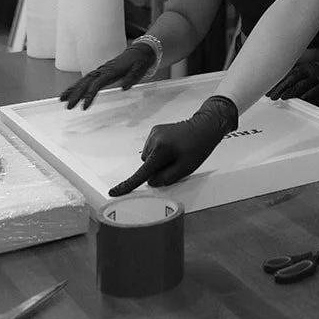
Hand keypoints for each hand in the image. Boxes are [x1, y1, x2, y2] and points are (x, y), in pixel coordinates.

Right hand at [59, 43, 155, 109]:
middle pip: (86, 82)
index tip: (84, 107)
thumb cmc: (139, 62)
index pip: (97, 84)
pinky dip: (77, 86)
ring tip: (62, 100)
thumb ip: (131, 78)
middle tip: (68, 106)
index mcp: (111, 71)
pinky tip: (71, 93)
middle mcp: (103, 70)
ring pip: (83, 80)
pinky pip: (87, 80)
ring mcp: (101, 71)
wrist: (140, 52)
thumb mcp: (139, 70)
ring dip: (72, 89)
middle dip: (76, 94)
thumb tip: (124, 87)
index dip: (89, 95)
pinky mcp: (101, 73)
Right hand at [109, 96, 238, 193]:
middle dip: (157, 168)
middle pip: (147, 165)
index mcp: (160, 150)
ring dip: (159, 160)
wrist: (205, 126)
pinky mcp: (156, 131)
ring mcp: (154, 133)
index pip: (142, 173)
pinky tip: (173, 147)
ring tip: (177, 153)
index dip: (127, 185)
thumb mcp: (185, 169)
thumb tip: (150, 180)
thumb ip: (165, 178)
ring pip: (149, 157)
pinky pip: (152, 149)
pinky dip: (159, 152)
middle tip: (176, 162)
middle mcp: (154, 140)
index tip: (113, 192)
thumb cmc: (198, 147)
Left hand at [267, 56, 318, 103]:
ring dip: (290, 91)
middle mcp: (311, 70)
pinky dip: (308, 95)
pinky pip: (316, 90)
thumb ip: (301, 80)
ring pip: (302, 84)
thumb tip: (287, 89)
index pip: (288, 74)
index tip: (268, 88)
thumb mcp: (313, 73)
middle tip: (270, 95)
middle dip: (280, 87)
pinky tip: (301, 99)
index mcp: (306, 67)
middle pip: (292, 78)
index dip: (278, 81)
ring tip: (281, 97)